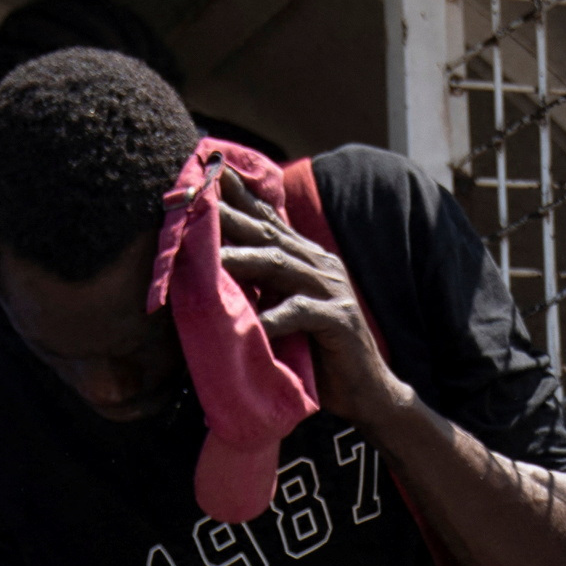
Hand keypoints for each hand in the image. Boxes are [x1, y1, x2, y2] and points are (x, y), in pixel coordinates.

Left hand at [215, 191, 412, 429]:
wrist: (366, 391)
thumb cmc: (317, 355)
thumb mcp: (285, 313)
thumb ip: (264, 288)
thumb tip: (216, 272)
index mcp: (307, 260)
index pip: (269, 221)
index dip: (241, 197)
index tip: (211, 174)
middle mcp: (321, 266)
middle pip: (269, 234)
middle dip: (233, 216)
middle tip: (199, 202)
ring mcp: (332, 291)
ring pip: (281, 266)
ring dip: (245, 260)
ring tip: (214, 258)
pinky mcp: (339, 321)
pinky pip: (302, 312)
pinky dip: (276, 317)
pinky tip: (255, 322)